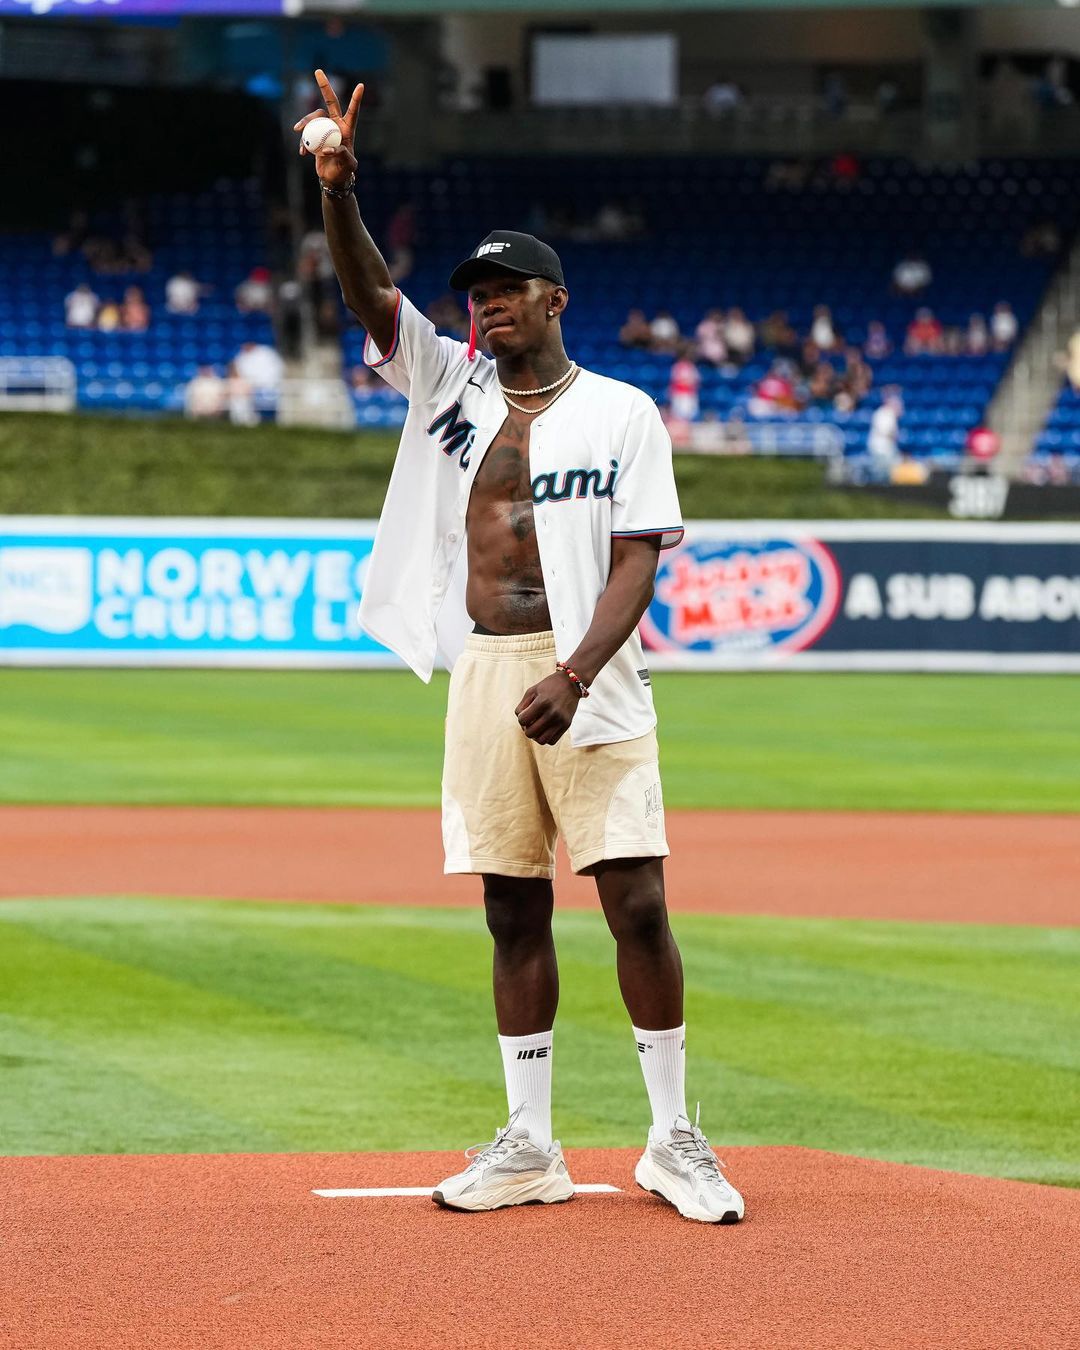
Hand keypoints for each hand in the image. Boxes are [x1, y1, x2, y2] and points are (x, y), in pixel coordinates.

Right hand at [293, 69, 361, 187]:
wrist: (332, 179)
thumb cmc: (344, 172)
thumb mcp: (348, 165)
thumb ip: (342, 154)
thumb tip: (328, 147)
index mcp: (347, 129)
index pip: (352, 112)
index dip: (356, 99)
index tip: (361, 85)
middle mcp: (336, 125)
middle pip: (330, 102)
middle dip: (324, 86)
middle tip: (318, 71)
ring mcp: (324, 129)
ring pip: (313, 117)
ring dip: (305, 122)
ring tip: (298, 131)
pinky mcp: (314, 136)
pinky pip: (306, 132)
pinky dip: (302, 141)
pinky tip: (303, 152)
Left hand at [515, 672, 581, 745]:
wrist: (571, 683)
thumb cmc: (548, 686)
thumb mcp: (532, 691)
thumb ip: (522, 706)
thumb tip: (521, 722)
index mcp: (542, 702)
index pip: (523, 720)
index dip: (521, 718)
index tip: (525, 713)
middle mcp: (552, 713)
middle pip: (530, 733)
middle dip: (526, 729)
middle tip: (530, 722)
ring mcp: (561, 720)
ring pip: (541, 741)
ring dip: (536, 736)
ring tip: (536, 728)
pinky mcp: (566, 725)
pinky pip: (552, 741)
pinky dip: (545, 738)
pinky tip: (545, 729)